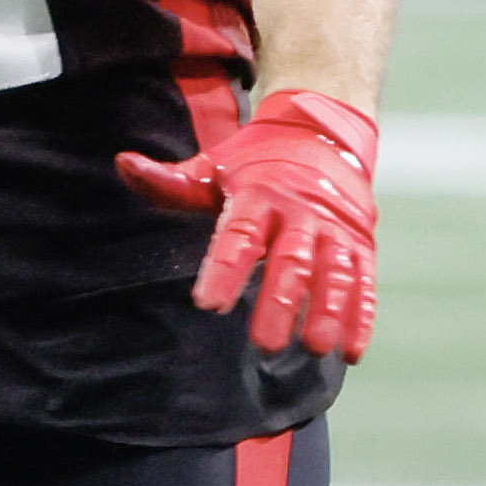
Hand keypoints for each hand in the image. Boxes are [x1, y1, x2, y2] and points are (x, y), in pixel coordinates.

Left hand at [112, 85, 383, 361]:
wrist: (320, 134)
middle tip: (266, 344)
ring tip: (318, 347)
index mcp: (260, 194)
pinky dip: (361, 315)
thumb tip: (122, 163)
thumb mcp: (214, 167)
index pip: (239, 235)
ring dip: (329, 311)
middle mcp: (301, 212)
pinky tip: (353, 350)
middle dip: (281, 303)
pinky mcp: (360, 244)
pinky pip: (363, 281)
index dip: (225, 268)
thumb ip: (171, 181)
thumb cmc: (254, 164)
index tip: (209, 304)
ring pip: (333, 272)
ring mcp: (334, 230)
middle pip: (291, 260)